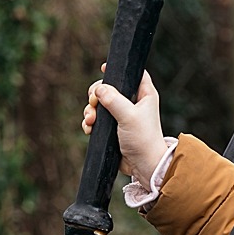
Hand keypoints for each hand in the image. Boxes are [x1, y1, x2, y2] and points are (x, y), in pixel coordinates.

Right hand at [84, 69, 166, 189]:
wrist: (143, 166)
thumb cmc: (143, 139)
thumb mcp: (128, 116)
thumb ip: (113, 100)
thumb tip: (98, 89)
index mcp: (144, 95)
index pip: (132, 73)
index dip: (118, 69)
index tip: (104, 68)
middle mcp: (133, 103)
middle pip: (109, 88)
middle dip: (96, 95)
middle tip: (93, 102)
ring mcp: (122, 116)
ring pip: (100, 105)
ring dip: (91, 111)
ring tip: (90, 121)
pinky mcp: (113, 129)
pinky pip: (97, 120)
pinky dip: (90, 123)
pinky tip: (89, 129)